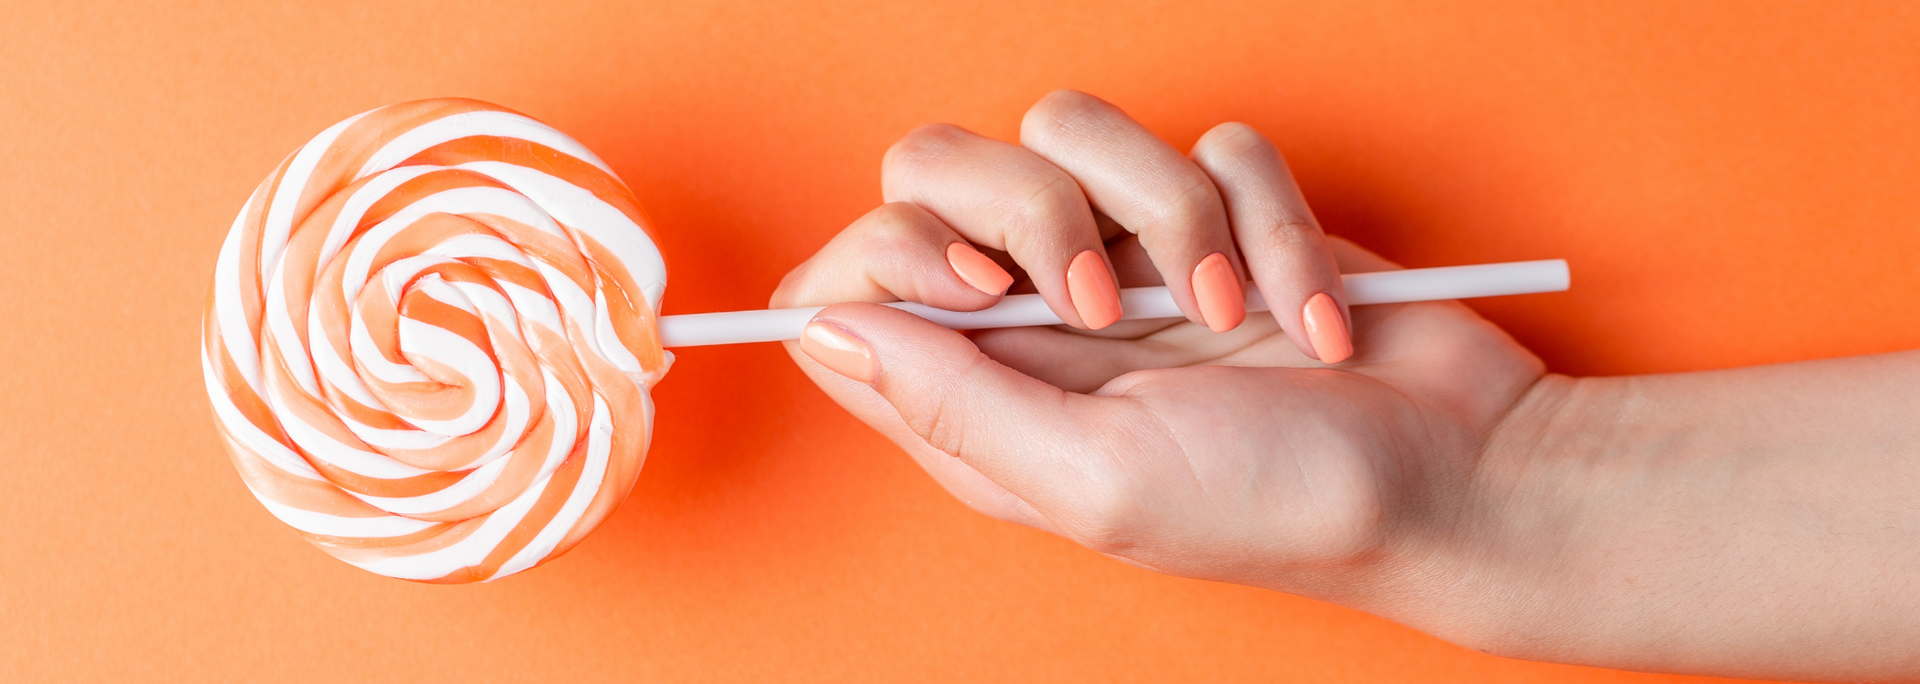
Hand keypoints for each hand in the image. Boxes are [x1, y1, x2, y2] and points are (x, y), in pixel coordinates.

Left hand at [770, 90, 1543, 617]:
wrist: (1455, 471)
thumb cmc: (1277, 504)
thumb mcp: (1097, 479)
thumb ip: (947, 401)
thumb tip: (814, 325)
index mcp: (983, 397)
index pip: (849, 282)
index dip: (890, 254)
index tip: (979, 286)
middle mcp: (1039, 318)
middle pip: (936, 170)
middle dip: (1026, 205)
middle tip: (1102, 298)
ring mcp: (1128, 258)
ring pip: (1070, 130)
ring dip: (1169, 212)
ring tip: (1227, 311)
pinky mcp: (1221, 213)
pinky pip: (1206, 142)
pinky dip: (1268, 219)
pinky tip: (1306, 311)